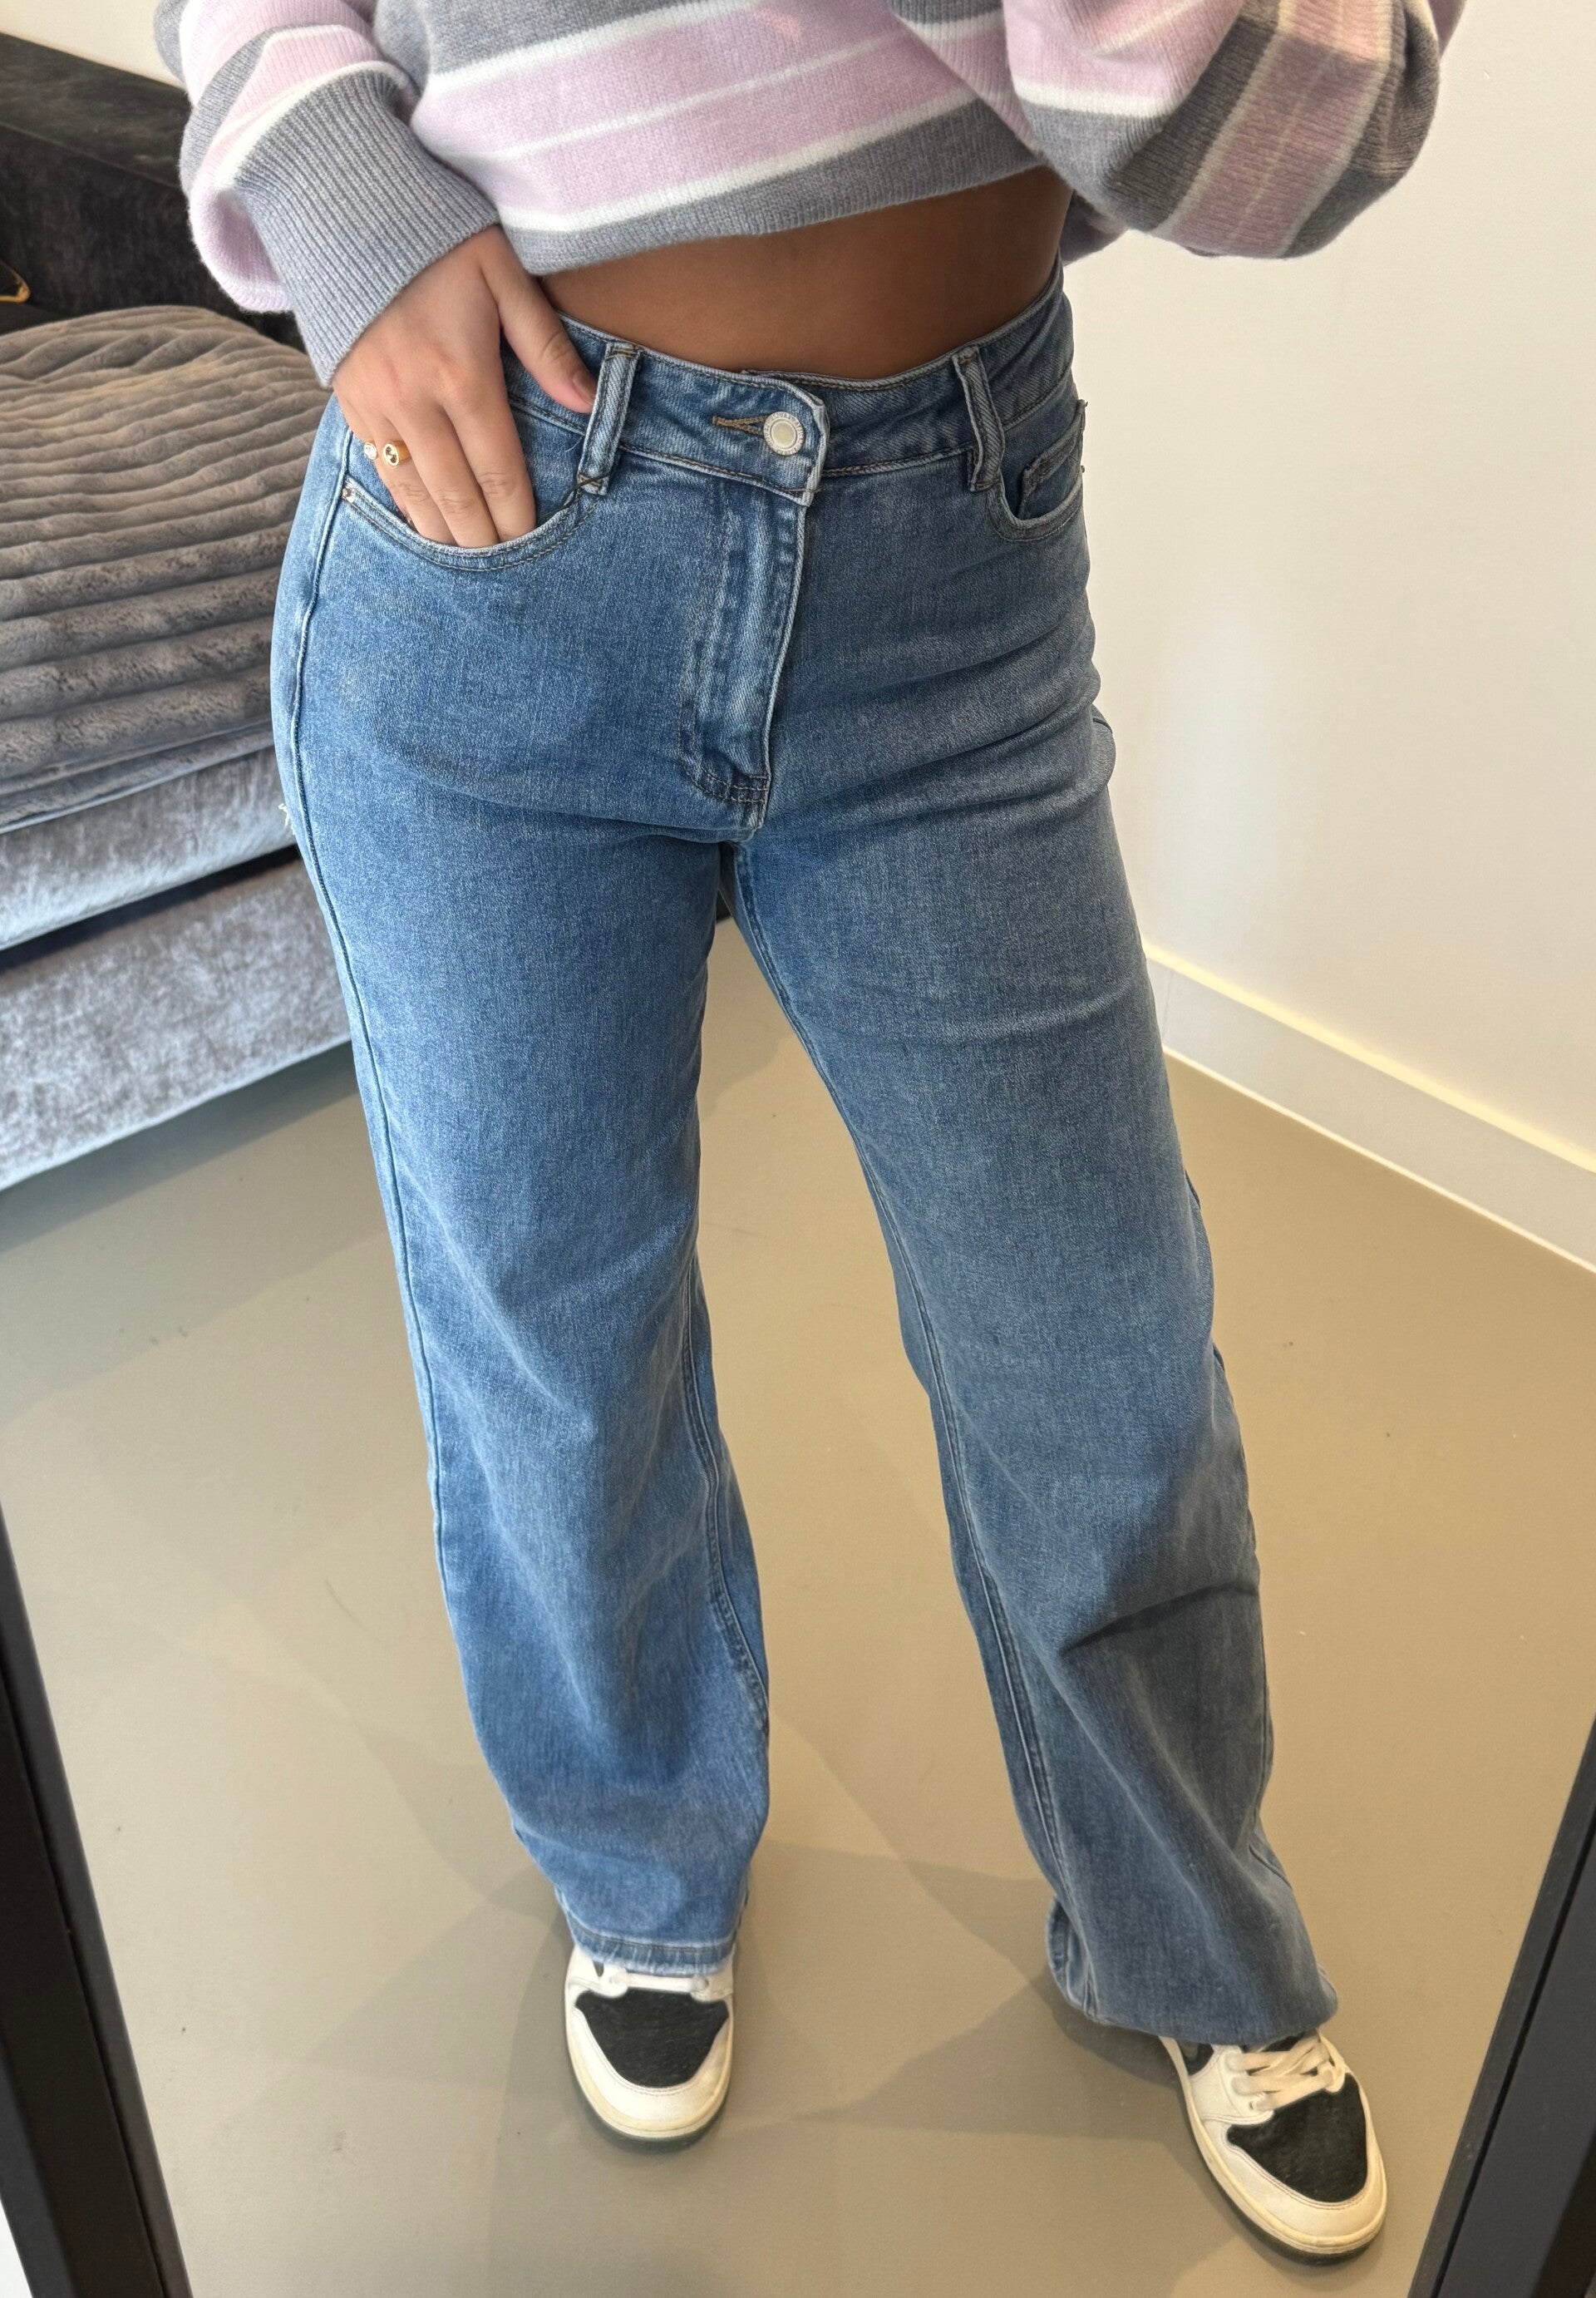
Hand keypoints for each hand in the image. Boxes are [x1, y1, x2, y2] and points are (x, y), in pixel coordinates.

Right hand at [332, 227, 594, 545]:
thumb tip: (587, 403)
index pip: (497, 467)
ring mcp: (375, 404)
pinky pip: (380, 469)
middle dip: (482, 538)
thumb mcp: (502, 272)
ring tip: (468, 560)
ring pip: (413, 492)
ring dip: (442, 532)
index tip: (533, 543)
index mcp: (461, 372)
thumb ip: (544, 344)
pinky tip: (425, 525)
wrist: (341, 203)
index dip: (516, 513)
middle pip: (456, 494)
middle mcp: (414, 398)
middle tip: (505, 571)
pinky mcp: (349, 401)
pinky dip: (405, 503)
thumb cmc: (436, 233)